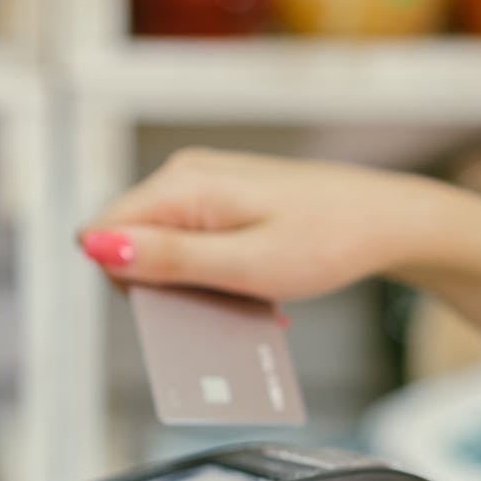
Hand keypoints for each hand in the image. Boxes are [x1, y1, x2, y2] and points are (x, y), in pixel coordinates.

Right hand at [79, 148, 477, 301]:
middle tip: (218, 305)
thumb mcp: (243, 266)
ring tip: (241, 299)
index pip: (100, 234)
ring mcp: (204, 184)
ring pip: (160, 246)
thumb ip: (166, 259)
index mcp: (182, 185)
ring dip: (189, 285)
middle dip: (160, 286)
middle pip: (128, 242)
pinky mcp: (223, 197)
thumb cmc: (326, 242)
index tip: (178, 302)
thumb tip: (94, 246)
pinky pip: (190, 242)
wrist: (386, 221)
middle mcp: (184, 175)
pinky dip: (210, 272)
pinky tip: (248, 289)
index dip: (125, 280)